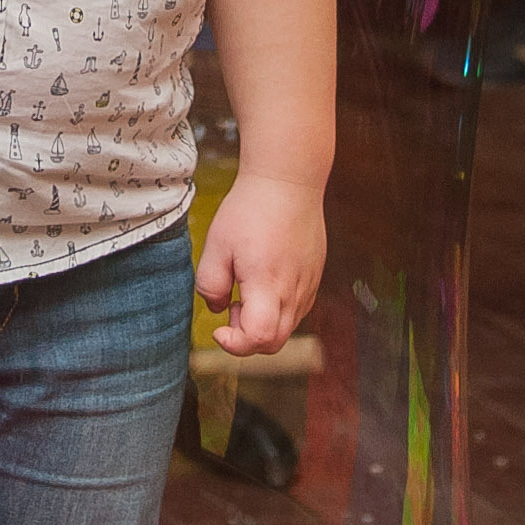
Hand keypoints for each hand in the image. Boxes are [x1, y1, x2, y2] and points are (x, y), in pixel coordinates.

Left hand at [195, 168, 324, 360]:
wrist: (288, 180)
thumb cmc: (250, 209)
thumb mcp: (216, 245)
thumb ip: (210, 284)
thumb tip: (218, 307)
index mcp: (268, 285)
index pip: (260, 339)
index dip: (235, 344)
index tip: (219, 328)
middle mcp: (294, 291)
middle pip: (275, 343)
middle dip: (247, 337)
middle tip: (232, 303)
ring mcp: (309, 284)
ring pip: (288, 327)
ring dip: (263, 322)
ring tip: (247, 285)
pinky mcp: (314, 276)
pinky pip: (297, 308)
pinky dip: (277, 308)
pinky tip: (264, 278)